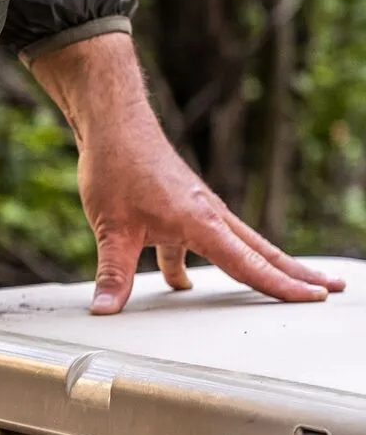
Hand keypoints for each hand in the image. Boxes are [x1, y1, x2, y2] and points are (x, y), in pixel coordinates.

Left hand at [31, 34, 345, 313]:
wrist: (112, 125)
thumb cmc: (116, 167)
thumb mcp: (111, 229)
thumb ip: (112, 273)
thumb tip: (105, 309)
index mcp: (201, 222)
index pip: (247, 264)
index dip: (279, 285)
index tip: (312, 298)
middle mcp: (209, 214)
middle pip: (260, 252)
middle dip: (295, 273)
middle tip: (330, 289)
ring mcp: (198, 209)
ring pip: (237, 245)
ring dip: (260, 266)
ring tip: (282, 285)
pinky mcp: (181, 206)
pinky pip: (200, 241)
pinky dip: (197, 262)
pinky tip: (180, 283)